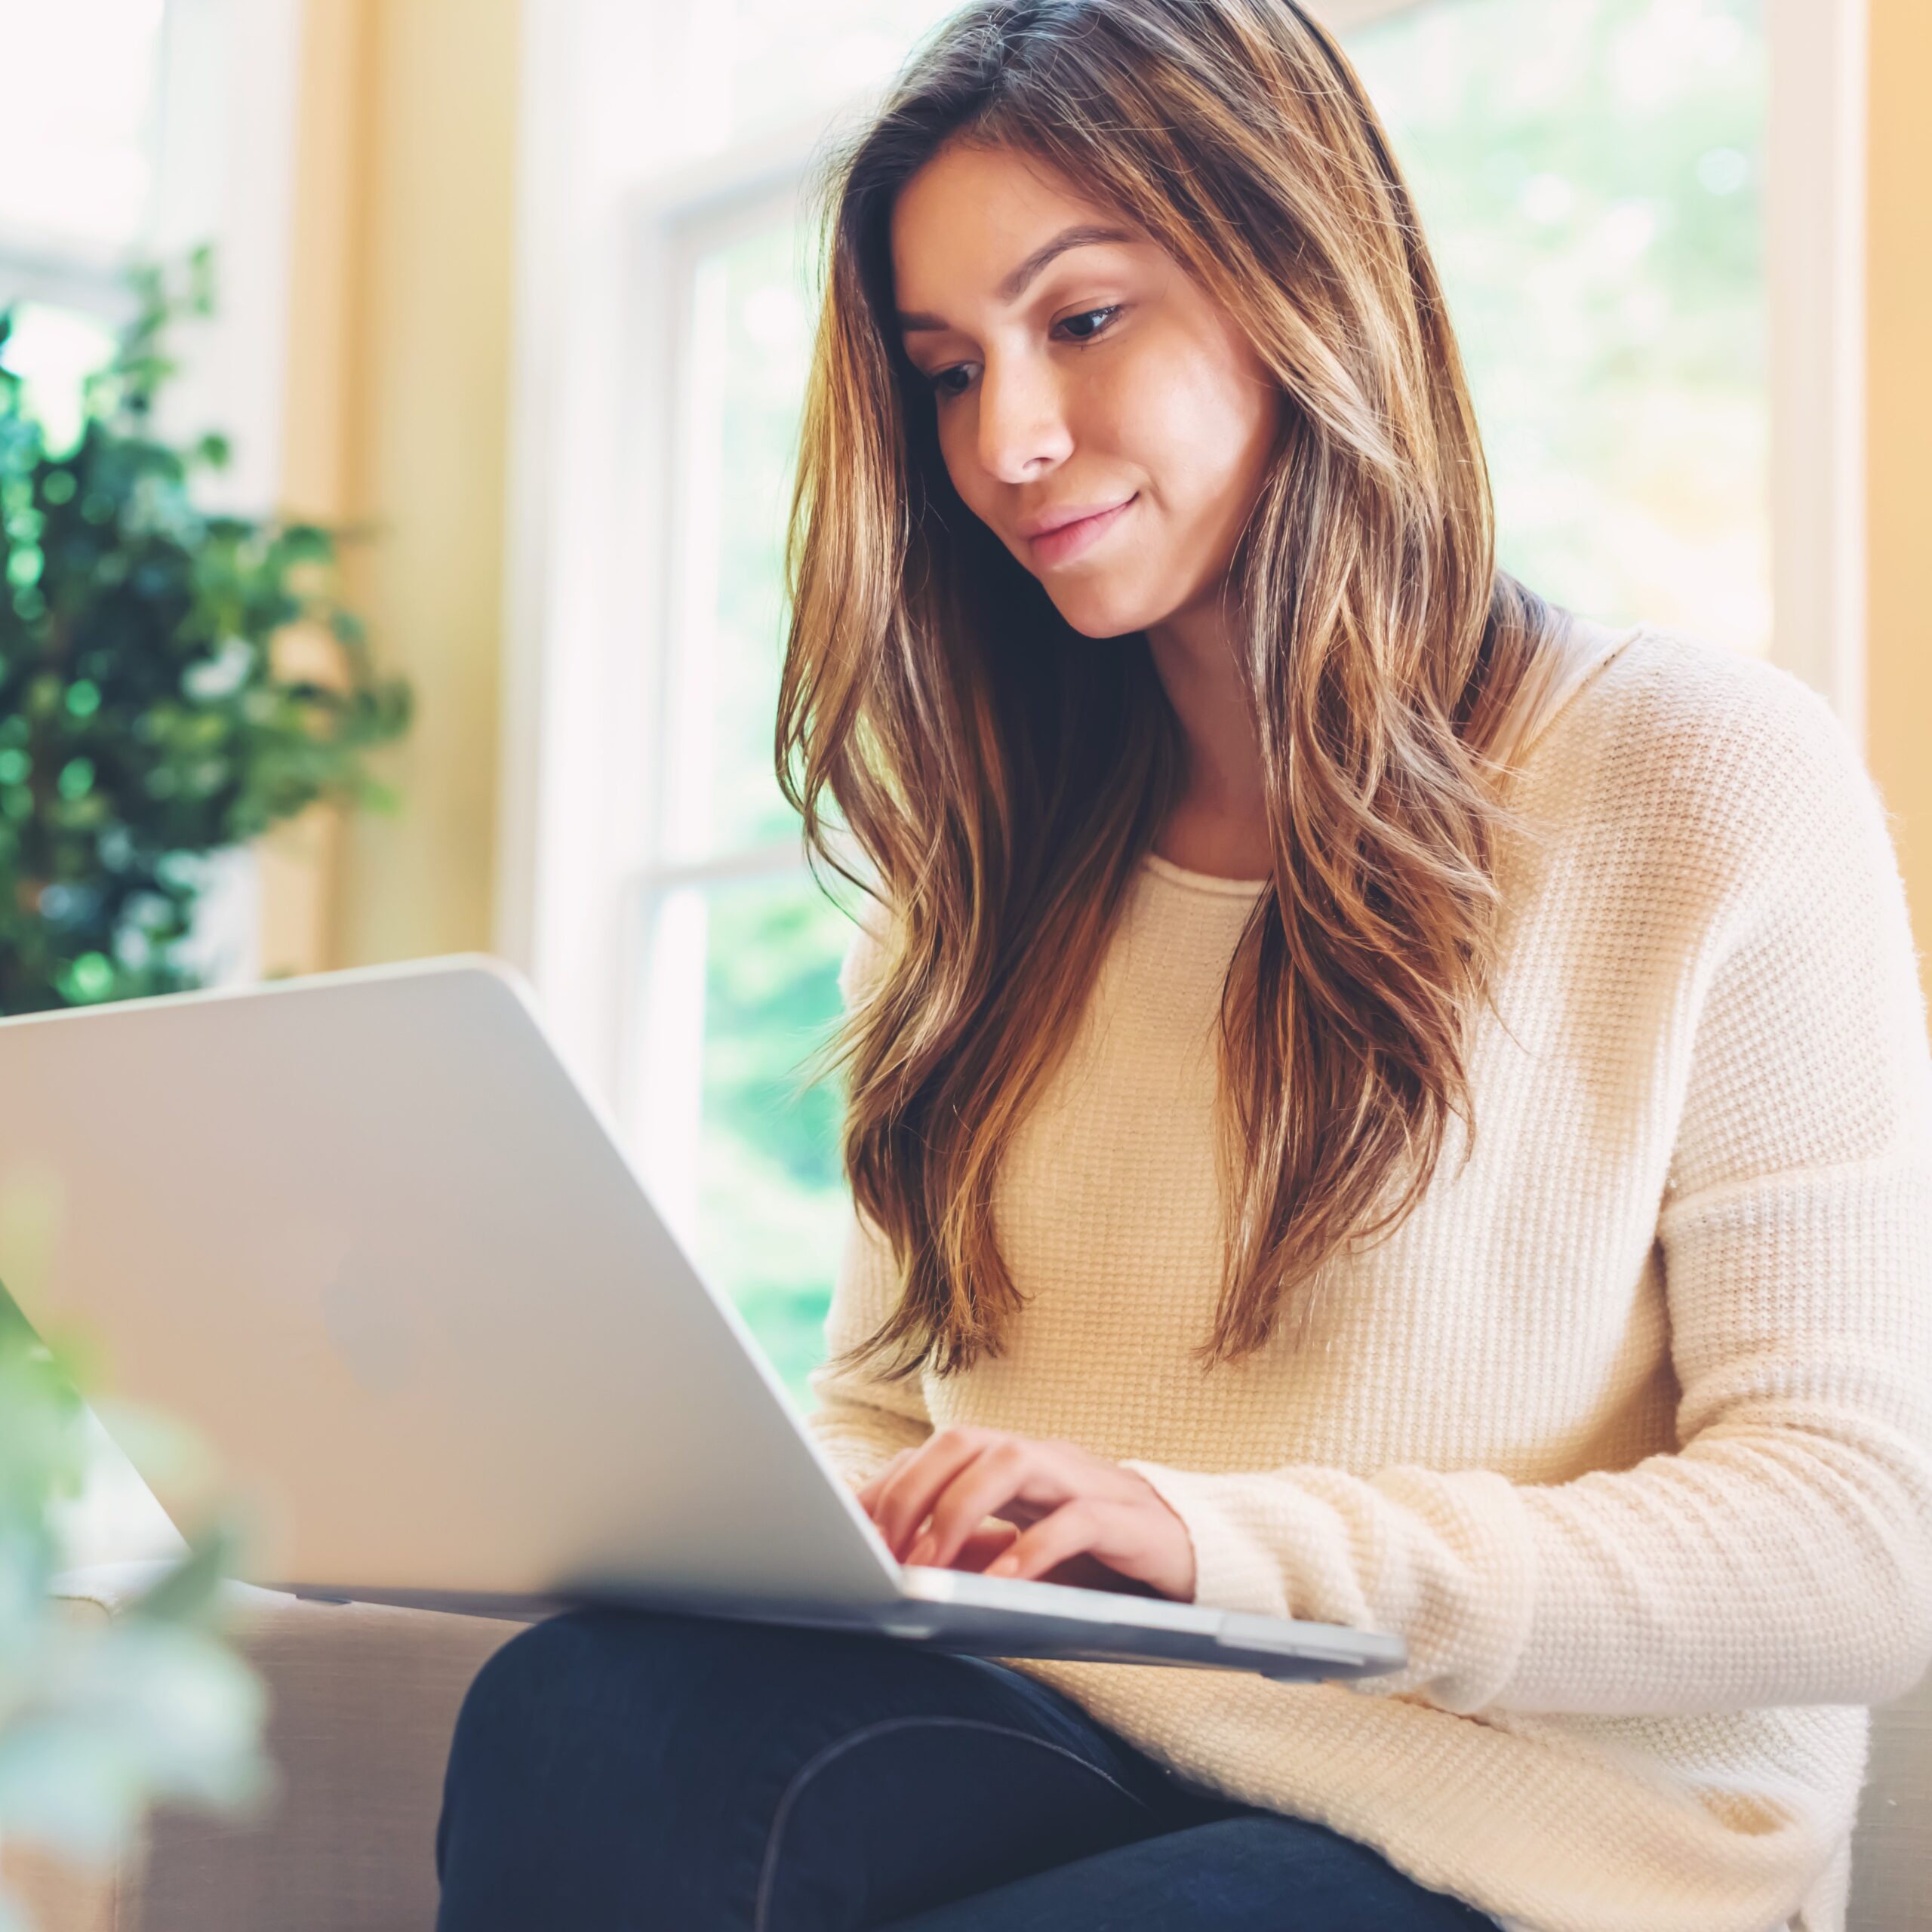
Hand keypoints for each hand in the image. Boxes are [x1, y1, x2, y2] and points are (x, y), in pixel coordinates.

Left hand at [855, 1425, 1197, 1601]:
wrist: (1193, 1556)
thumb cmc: (1094, 1556)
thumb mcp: (1017, 1550)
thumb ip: (965, 1548)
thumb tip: (888, 1562)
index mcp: (1010, 1462)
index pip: (935, 1452)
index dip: (888, 1486)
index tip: (848, 1534)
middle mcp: (1042, 1458)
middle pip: (963, 1443)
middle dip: (911, 1491)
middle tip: (879, 1551)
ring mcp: (1085, 1481)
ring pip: (1011, 1465)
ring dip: (958, 1513)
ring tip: (927, 1566)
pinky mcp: (1127, 1520)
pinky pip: (1075, 1522)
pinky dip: (1033, 1550)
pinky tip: (1003, 1584)